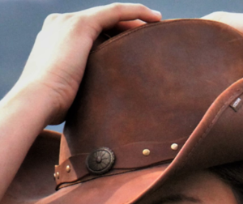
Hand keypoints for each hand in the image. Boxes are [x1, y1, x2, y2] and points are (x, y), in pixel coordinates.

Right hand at [14, 3, 160, 124]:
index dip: (115, 36)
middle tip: (152, 36)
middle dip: (128, 27)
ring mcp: (69, 22)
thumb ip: (83, 85)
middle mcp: (61, 24)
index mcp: (56, 38)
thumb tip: (101, 102)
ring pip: (111, 15)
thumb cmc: (53, 106)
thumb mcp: (70, 90)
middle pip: (103, 21)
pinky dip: (136, 11)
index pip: (93, 31)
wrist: (38, 100)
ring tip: (158, 27)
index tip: (136, 46)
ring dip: (136, 19)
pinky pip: (115, 12)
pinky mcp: (80, 24)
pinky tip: (154, 18)